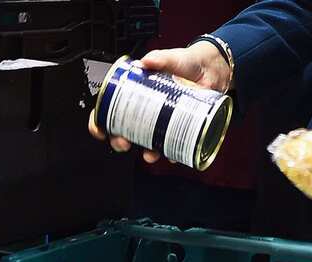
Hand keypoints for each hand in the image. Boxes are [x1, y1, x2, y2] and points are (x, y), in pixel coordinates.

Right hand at [88, 41, 231, 162]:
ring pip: (148, 141)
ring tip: (148, 154)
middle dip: (119, 140)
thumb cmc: (187, 62)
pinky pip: (174, 144)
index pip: (111, 108)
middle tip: (122, 142)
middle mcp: (147, 109)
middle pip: (125, 130)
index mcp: (137, 91)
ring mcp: (163, 120)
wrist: (212, 69)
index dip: (100, 120)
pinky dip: (173, 152)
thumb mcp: (171, 57)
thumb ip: (159, 58)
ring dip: (146, 152)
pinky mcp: (181, 127)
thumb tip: (146, 61)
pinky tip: (173, 154)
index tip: (99, 128)